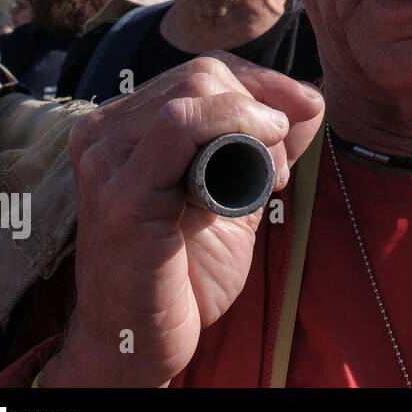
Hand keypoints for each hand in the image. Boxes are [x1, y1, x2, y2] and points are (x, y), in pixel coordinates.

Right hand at [40, 53, 323, 386]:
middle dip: (262, 107)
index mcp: (125, 127)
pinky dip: (232, 123)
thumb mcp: (236, 194)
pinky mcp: (119, 193)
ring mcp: (106, 159)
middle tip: (279, 166)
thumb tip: (306, 100)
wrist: (142, 341)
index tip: (296, 125)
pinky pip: (179, 124)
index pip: (204, 70)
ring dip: (254, 121)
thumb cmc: (185, 273)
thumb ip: (264, 147)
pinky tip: (260, 153)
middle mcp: (104, 133)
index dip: (263, 86)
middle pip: (204, 73)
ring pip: (194, 89)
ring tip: (268, 175)